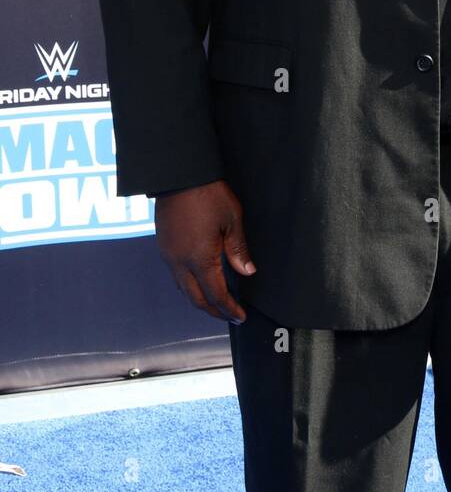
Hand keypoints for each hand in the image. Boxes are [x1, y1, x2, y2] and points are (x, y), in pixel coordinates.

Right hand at [154, 180, 255, 323]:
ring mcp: (168, 255)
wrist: (179, 174)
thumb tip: (247, 272)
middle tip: (230, 315)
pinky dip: (189, 286)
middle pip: (196, 299)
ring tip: (217, 303)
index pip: (216, 295)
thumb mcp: (232, 221)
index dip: (229, 309)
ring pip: (183, 289)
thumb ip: (238, 250)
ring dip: (200, 300)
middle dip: (214, 311)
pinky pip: (175, 275)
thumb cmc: (208, 194)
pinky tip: (199, 281)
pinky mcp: (163, 246)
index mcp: (200, 259)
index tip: (240, 316)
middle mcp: (180, 263)